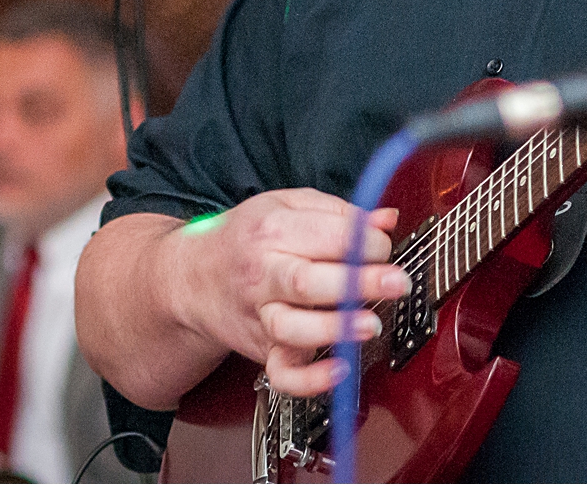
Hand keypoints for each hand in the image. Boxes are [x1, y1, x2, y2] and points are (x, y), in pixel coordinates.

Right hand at [164, 188, 404, 397]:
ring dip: (335, 329)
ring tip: (370, 325)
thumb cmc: (246, 238)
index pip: (328, 235)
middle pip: (309, 282)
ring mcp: (261, 315)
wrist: (190, 278)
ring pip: (293, 329)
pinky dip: (310, 379)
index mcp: (275, 231)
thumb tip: (386, 219)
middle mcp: (264, 274)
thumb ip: (339, 211)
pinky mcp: (262, 349)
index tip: (386, 245)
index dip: (367, 241)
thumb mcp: (286, 206)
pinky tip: (339, 369)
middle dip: (358, 283)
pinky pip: (282, 373)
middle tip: (396, 282)